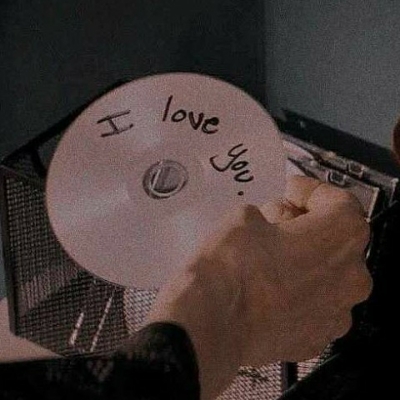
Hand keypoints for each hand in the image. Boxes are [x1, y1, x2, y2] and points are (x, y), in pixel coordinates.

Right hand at [147, 176, 371, 398]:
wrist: (212, 323)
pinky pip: (312, 305)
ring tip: (270, 258)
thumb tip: (272, 223)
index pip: (340, 202)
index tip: (293, 192)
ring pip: (326, 275)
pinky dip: (296, 293)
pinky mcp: (317, 336)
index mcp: (340, 236)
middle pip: (336, 240)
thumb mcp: (245, 217)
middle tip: (277, 222)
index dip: (311, 192)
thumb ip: (270, 214)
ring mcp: (336, 312)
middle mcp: (350, 277)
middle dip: (308, 227)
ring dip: (304, 261)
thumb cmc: (232, 270)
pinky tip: (269, 288)